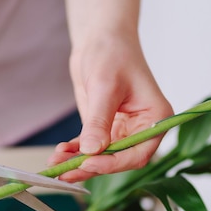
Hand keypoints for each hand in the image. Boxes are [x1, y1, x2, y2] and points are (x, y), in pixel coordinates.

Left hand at [48, 34, 172, 180]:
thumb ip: (99, 120)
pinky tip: (60, 154)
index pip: (138, 152)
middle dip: (91, 166)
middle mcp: (141, 128)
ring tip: (55, 165)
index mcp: (155, 118)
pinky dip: (75, 152)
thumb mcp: (105, 86)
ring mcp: (122, 130)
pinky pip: (91, 147)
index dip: (114, 163)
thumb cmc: (113, 53)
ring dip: (79, 162)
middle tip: (64, 172)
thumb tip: (92, 150)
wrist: (100, 38)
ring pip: (102, 156)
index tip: (89, 162)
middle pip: (118, 159)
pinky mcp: (104, 128)